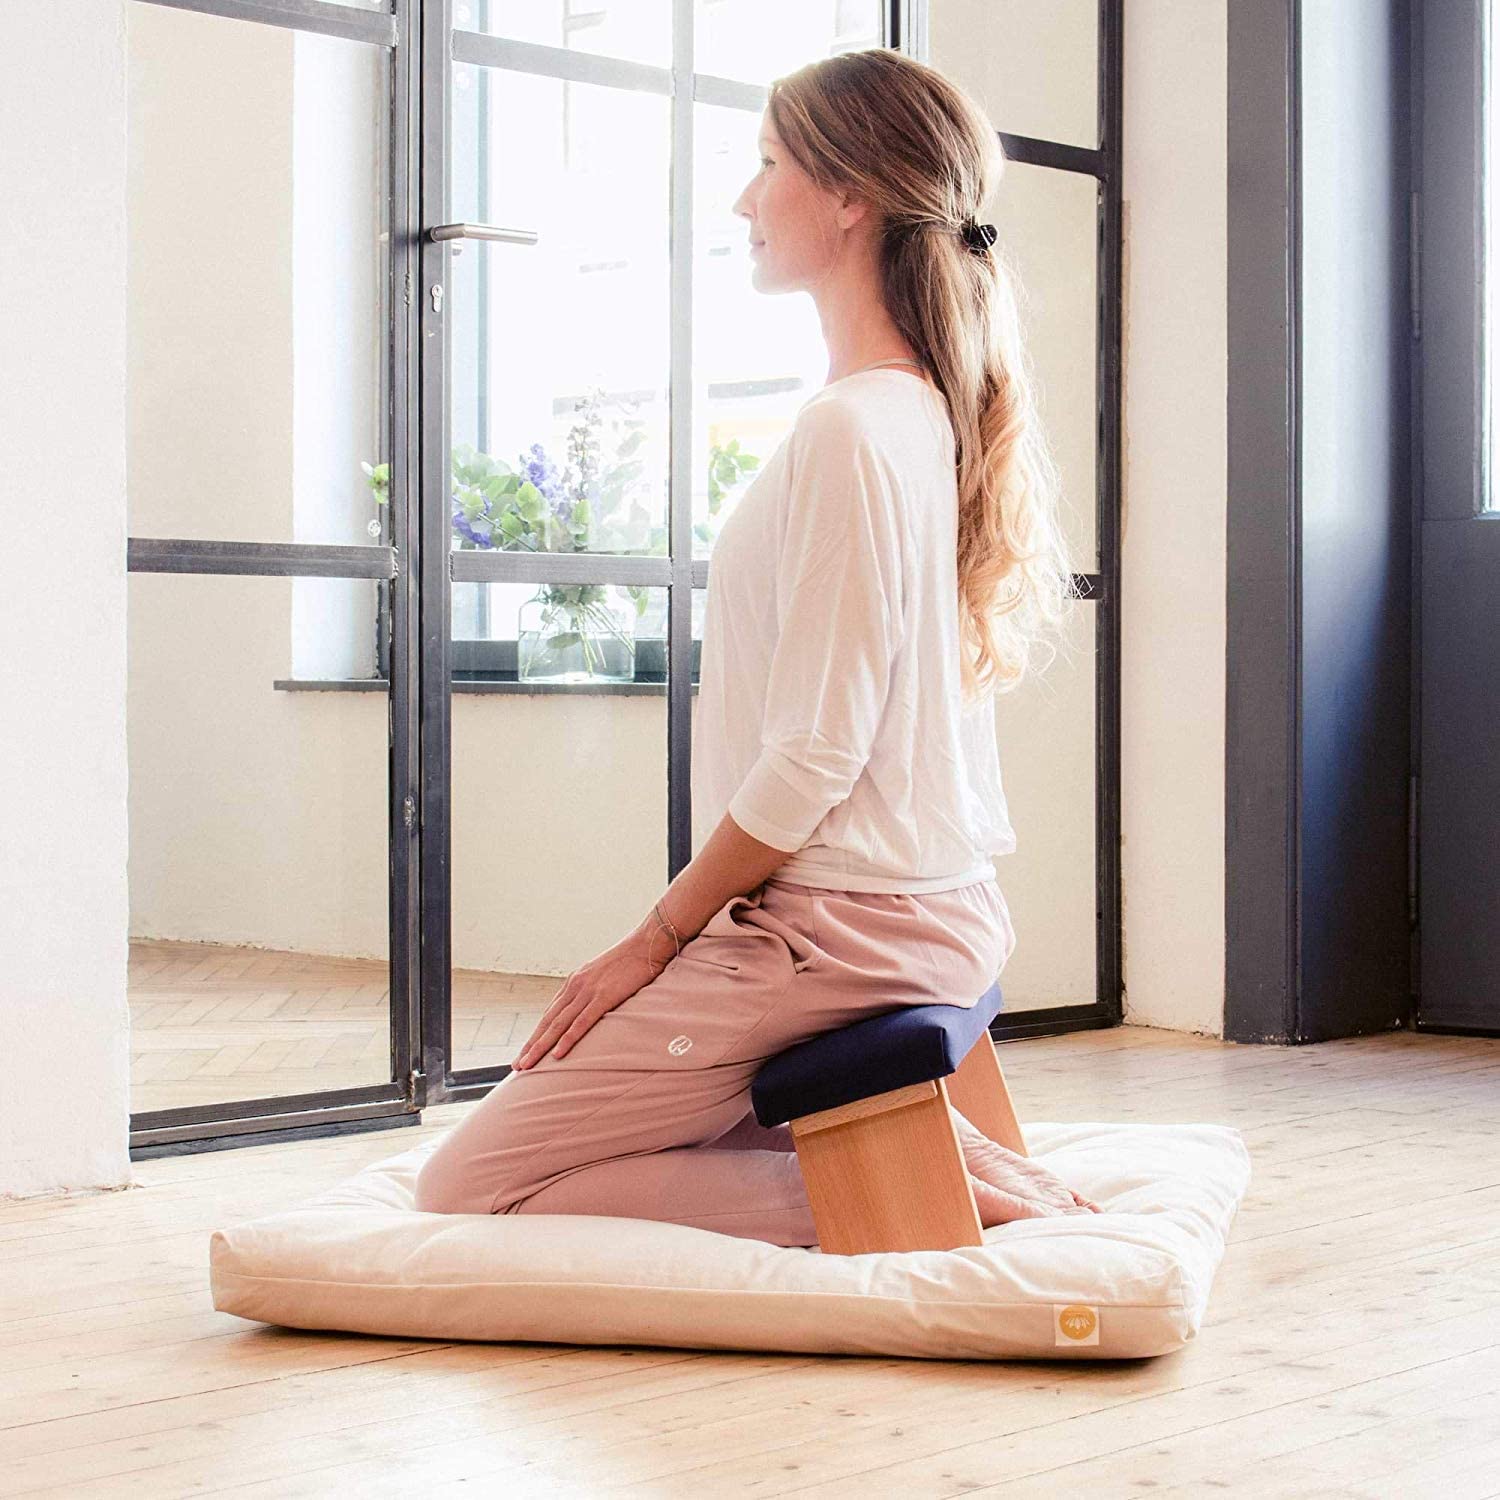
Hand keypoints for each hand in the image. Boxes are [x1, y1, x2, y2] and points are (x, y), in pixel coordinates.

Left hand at [512, 929, 667, 1070]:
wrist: (647, 943)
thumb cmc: (630, 961)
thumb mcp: (604, 976)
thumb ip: (593, 991)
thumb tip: (589, 1008)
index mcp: (574, 982)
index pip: (549, 1014)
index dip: (536, 1035)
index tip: (526, 1051)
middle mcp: (575, 987)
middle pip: (547, 1021)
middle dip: (531, 1045)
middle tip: (517, 1066)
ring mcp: (588, 992)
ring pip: (558, 1024)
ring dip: (541, 1046)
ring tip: (527, 1065)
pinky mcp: (604, 997)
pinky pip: (582, 1022)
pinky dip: (568, 1039)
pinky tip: (557, 1055)